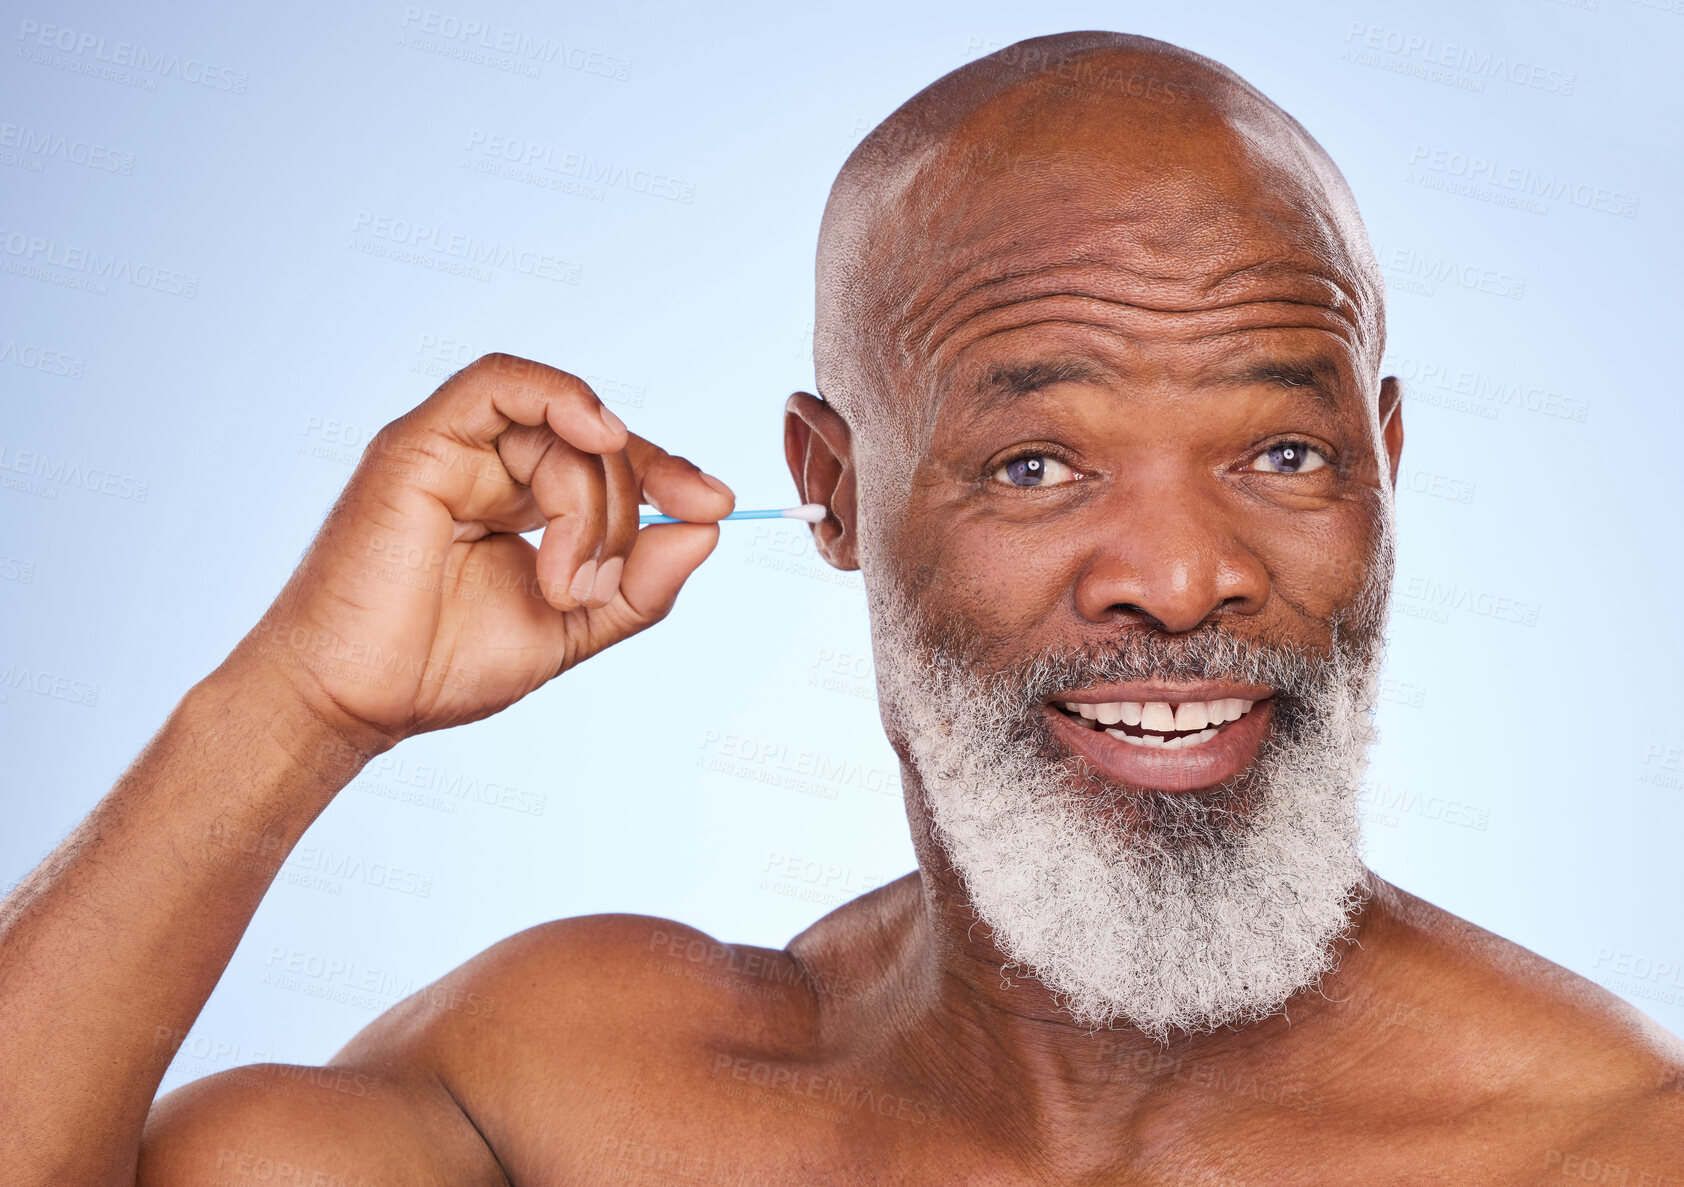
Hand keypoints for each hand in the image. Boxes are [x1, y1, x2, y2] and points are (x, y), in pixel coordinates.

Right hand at [226, 353, 733, 752]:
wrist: (355, 702)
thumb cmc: (442, 667)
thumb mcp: (575, 627)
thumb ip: (641, 583)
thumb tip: (707, 526)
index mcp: (520, 501)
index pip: (611, 462)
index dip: (668, 475)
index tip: (715, 505)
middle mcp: (488, 464)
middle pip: (597, 442)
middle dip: (630, 506)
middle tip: (599, 587)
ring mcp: (452, 448)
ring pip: (563, 425)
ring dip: (591, 500)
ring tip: (564, 582)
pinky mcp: (419, 442)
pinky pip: (499, 382)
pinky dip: (559, 395)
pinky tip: (596, 435)